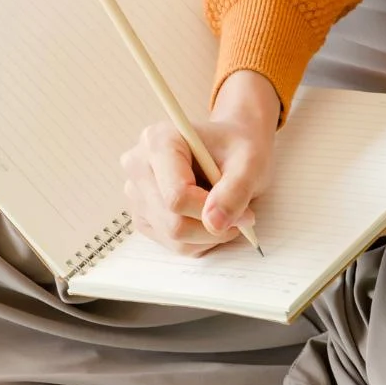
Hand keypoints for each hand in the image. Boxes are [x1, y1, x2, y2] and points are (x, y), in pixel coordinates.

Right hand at [120, 70, 279, 256]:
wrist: (229, 146)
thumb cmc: (237, 148)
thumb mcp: (249, 162)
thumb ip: (235, 191)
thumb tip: (214, 224)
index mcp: (158, 141)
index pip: (177, 196)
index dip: (212, 211)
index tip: (244, 212)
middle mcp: (138, 165)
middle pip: (172, 221)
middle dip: (212, 226)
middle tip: (242, 217)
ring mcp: (136, 193)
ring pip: (172, 236)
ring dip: (208, 235)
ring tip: (226, 213)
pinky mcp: (142, 215)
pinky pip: (171, 243)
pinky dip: (198, 240)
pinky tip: (210, 217)